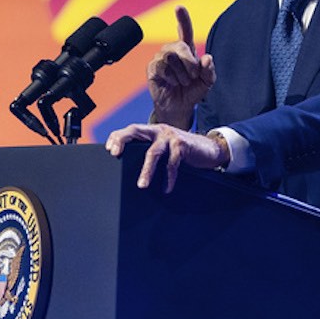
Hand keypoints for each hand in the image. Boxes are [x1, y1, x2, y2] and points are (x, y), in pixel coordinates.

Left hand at [105, 123, 226, 192]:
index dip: (118, 137)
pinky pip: (172, 163)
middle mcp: (159, 130)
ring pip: (153, 152)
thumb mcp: (164, 150)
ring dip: (147, 170)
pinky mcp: (182, 145)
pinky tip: (166, 188)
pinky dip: (168, 178)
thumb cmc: (183, 152)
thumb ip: (151, 152)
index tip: (109, 149)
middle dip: (122, 140)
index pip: (130, 130)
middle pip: (135, 131)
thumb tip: (130, 169)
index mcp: (151, 131)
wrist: (210, 149)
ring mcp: (170, 136)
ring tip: (141, 185)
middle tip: (114, 154)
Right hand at [146, 6, 214, 129]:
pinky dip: (171, 78)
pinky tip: (171, 83)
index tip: (179, 7)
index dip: (182, 19)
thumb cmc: (193, 91)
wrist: (179, 108)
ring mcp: (160, 58)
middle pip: (180, 46)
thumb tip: (206, 58)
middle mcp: (172, 50)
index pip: (184, 31)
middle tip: (193, 76)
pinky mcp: (152, 68)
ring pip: (171, 57)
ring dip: (181, 74)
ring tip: (181, 82)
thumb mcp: (207, 82)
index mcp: (187, 50)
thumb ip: (209, 70)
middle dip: (189, 62)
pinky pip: (162, 66)